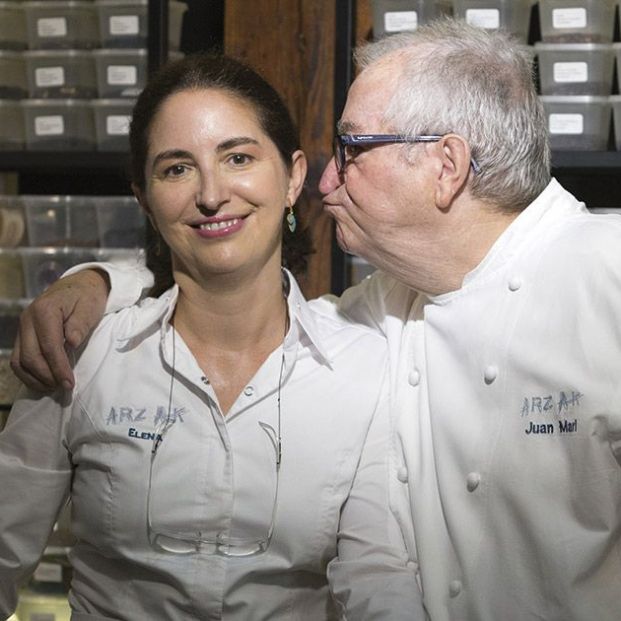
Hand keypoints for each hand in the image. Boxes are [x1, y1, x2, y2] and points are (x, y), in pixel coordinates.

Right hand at [10, 269, 110, 391]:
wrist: (77, 286)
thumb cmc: (86, 297)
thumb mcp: (89, 307)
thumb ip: (79, 324)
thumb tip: (71, 343)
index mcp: (44, 310)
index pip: (49, 346)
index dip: (59, 368)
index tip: (70, 383)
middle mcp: (27, 319)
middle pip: (31, 356)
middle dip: (48, 376)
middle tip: (65, 387)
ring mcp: (22, 328)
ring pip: (20, 361)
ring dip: (36, 378)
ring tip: (55, 387)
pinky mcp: (22, 336)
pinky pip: (18, 360)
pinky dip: (28, 375)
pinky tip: (44, 382)